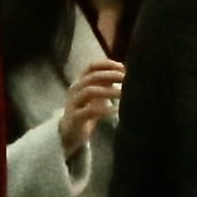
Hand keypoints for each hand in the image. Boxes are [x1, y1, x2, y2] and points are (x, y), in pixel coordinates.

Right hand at [55, 59, 125, 174]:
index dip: (107, 64)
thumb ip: (107, 82)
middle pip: (92, 76)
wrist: (71, 132)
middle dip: (111, 75)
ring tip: (123, 94)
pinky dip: (105, 109)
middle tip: (126, 79)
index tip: (123, 67)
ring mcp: (73, 102)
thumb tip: (124, 71)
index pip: (92, 66)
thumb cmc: (87, 110)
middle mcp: (75, 89)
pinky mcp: (75, 117)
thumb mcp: (97, 94)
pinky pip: (90, 110)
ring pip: (90, 91)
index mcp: (80, 81)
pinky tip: (116, 110)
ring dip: (109, 91)